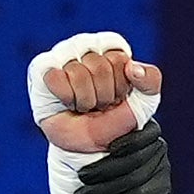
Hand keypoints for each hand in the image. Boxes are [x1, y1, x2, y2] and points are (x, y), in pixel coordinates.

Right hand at [39, 48, 163, 152]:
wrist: (94, 146)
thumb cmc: (116, 119)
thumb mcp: (145, 101)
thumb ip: (151, 80)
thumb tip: (131, 67)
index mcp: (110, 47)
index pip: (118, 58)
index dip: (120, 85)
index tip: (118, 96)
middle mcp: (86, 46)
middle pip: (99, 67)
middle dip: (103, 95)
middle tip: (99, 105)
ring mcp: (63, 55)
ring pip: (77, 74)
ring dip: (85, 100)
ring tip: (84, 106)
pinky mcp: (42, 69)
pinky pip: (55, 77)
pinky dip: (65, 97)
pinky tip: (67, 102)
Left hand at [73, 121, 171, 193]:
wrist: (110, 191)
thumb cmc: (95, 157)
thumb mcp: (96, 142)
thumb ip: (96, 135)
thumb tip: (74, 126)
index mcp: (144, 128)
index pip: (142, 134)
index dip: (128, 141)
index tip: (109, 148)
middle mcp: (158, 146)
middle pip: (135, 160)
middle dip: (104, 170)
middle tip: (81, 177)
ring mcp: (163, 169)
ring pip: (136, 182)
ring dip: (105, 192)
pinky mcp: (162, 191)